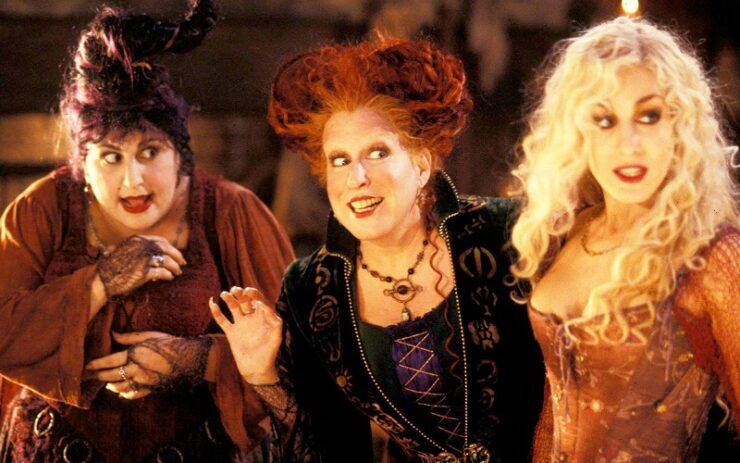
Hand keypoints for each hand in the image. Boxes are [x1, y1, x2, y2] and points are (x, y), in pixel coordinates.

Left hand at [85, 331, 211, 399]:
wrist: (189, 359)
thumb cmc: (170, 344)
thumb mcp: (150, 336)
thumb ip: (129, 337)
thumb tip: (112, 333)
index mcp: (135, 355)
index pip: (108, 362)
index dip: (95, 365)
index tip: (85, 367)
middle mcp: (136, 370)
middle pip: (110, 376)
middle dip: (97, 377)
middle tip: (86, 378)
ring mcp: (142, 381)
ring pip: (119, 387)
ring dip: (109, 385)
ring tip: (105, 383)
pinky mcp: (149, 389)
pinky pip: (132, 394)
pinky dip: (124, 393)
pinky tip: (121, 391)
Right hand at [96, 235, 185, 297]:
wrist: (102, 278)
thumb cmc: (114, 266)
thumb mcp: (125, 250)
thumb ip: (140, 249)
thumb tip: (159, 254)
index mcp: (137, 240)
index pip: (160, 240)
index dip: (171, 247)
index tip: (177, 253)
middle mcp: (140, 247)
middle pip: (166, 248)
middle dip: (177, 256)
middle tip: (183, 263)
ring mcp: (142, 259)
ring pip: (166, 260)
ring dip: (174, 267)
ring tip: (177, 272)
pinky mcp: (142, 272)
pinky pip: (161, 272)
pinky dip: (167, 275)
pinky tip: (169, 278)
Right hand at [209, 287, 282, 384]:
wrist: (257, 369)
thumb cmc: (269, 352)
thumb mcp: (275, 335)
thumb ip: (272, 319)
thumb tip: (261, 304)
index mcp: (263, 316)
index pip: (258, 299)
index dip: (253, 293)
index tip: (248, 291)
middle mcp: (251, 318)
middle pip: (245, 300)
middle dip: (240, 293)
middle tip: (236, 290)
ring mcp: (240, 324)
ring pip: (233, 307)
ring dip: (228, 299)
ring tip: (225, 294)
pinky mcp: (231, 333)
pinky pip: (222, 320)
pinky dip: (216, 311)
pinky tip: (212, 302)